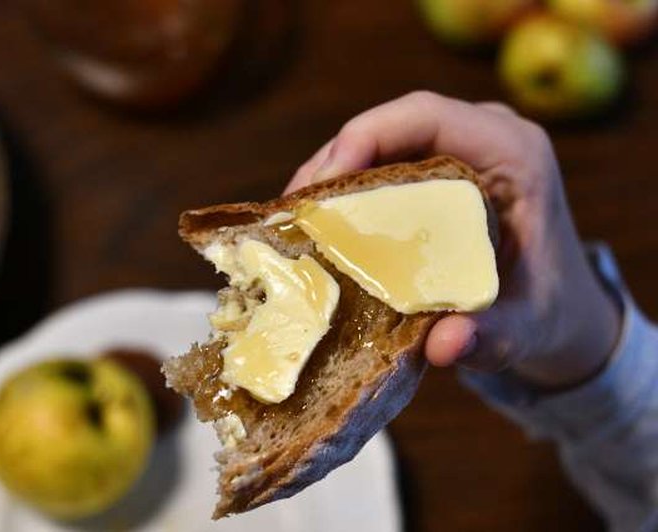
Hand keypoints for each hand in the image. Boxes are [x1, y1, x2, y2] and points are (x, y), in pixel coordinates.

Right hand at [285, 92, 620, 388]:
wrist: (563, 312)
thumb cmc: (549, 312)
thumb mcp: (528, 328)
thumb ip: (493, 336)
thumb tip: (444, 345)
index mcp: (513, 152)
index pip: (428, 116)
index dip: (368, 136)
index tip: (324, 182)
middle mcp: (483, 138)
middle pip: (392, 127)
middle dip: (333, 162)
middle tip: (291, 210)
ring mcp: (457, 152)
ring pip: (378, 144)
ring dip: (330, 177)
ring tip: (292, 220)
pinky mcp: (437, 172)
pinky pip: (380, 167)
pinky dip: (344, 192)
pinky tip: (317, 226)